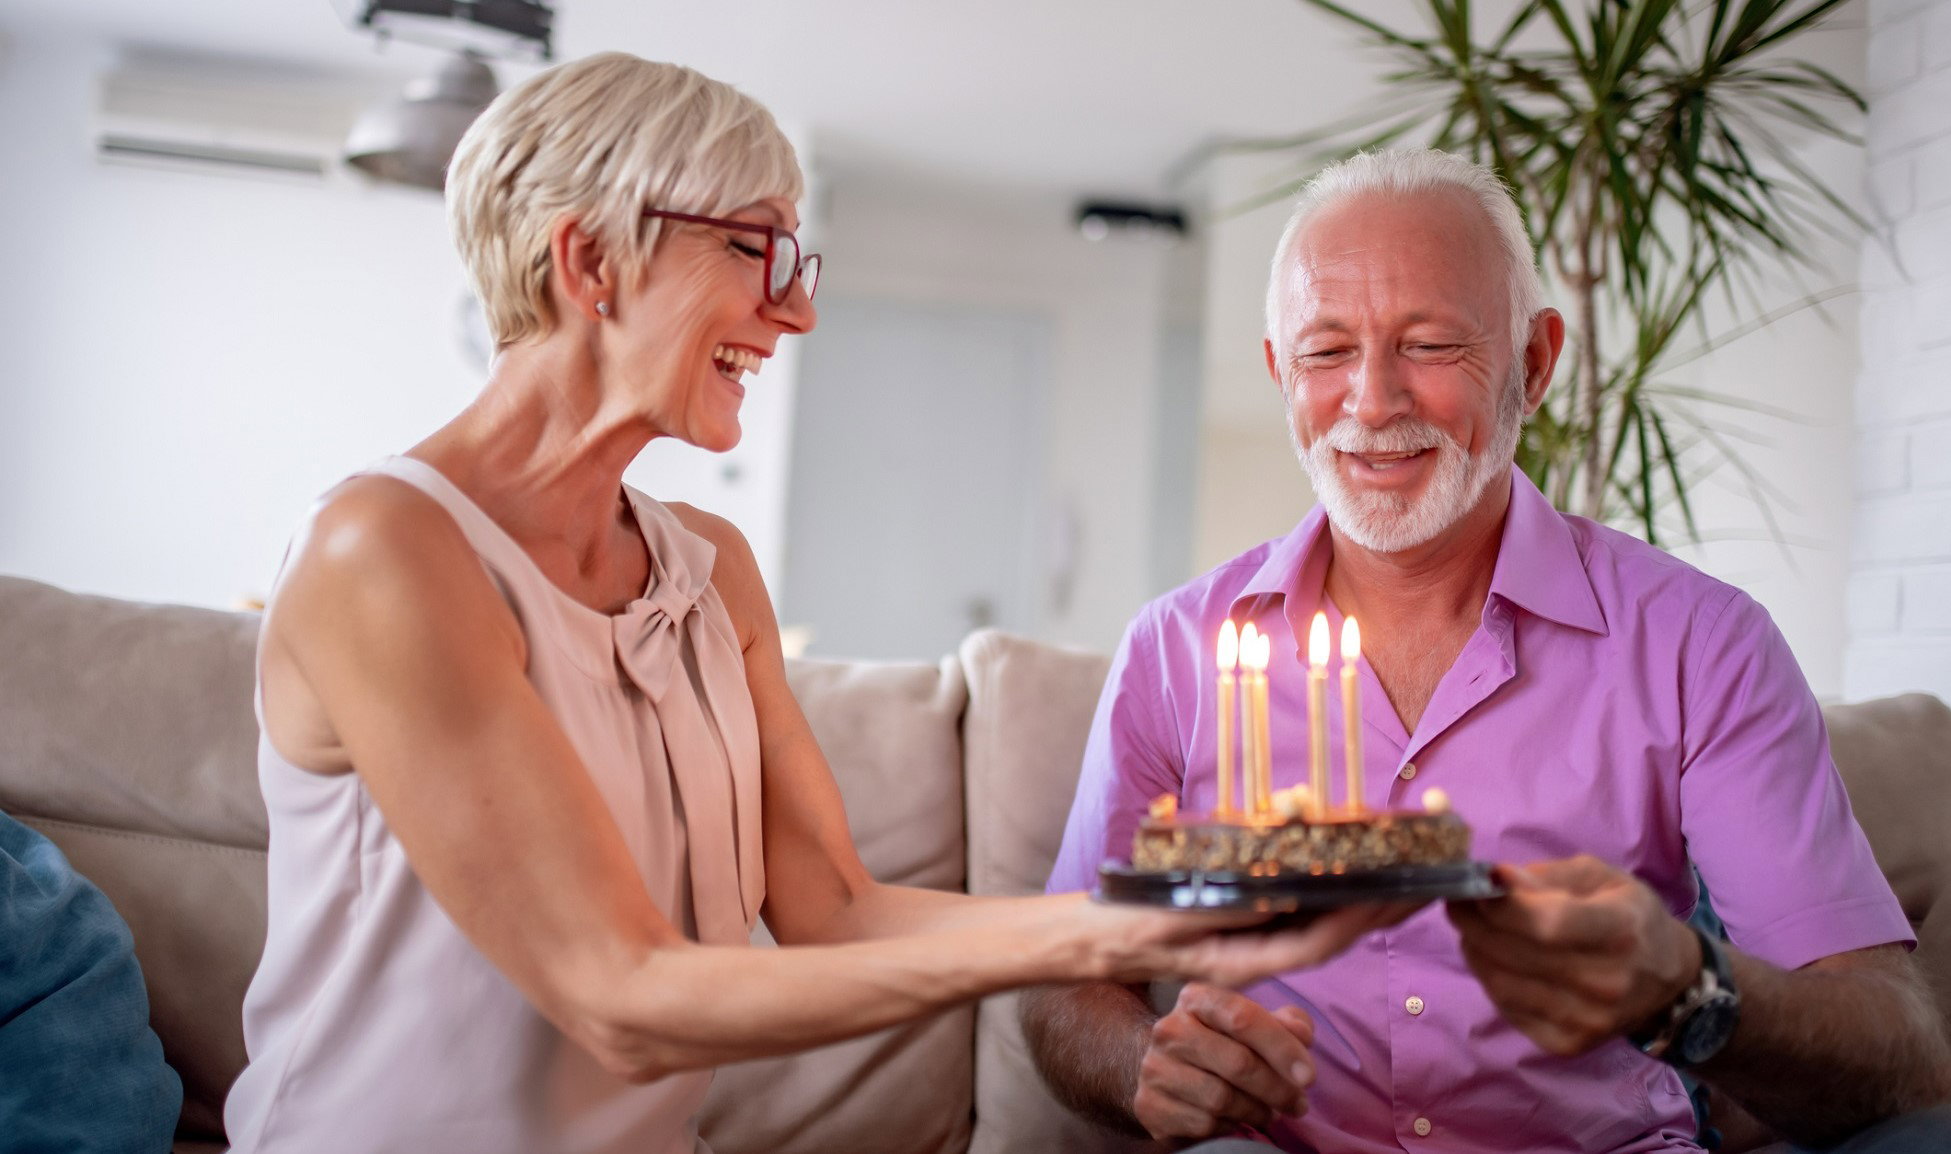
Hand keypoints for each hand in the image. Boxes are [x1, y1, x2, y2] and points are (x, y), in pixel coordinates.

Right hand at [1083, 898, 1425, 988]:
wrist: (1091, 940)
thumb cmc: (1126, 925)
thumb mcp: (1174, 917)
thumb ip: (1229, 909)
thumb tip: (1284, 894)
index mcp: (1246, 958)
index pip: (1319, 940)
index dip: (1362, 915)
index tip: (1400, 890)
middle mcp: (1257, 952)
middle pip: (1331, 931)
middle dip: (1379, 905)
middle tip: (1427, 877)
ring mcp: (1250, 939)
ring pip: (1317, 921)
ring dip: (1359, 896)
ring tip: (1401, 870)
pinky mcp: (1241, 924)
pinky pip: (1293, 910)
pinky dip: (1323, 889)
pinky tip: (1342, 869)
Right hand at [1131, 982, 1313, 1140]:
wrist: (1165, 1072)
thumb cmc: (1221, 1044)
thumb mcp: (1252, 1024)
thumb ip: (1284, 1023)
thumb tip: (1302, 1035)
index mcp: (1197, 999)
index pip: (1243, 1018)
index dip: (1282, 1048)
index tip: (1309, 1076)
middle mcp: (1170, 1030)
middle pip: (1238, 1063)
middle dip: (1278, 1089)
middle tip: (1299, 1104)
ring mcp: (1155, 1069)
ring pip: (1222, 1098)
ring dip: (1257, 1111)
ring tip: (1269, 1111)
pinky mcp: (1150, 1105)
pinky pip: (1204, 1123)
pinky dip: (1231, 1126)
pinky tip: (1237, 1119)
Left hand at [1446, 855, 1700, 1055]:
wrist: (1668, 978)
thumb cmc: (1629, 915)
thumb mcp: (1600, 878)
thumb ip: (1547, 877)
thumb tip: (1496, 878)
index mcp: (1620, 932)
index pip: (1546, 922)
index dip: (1502, 905)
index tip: (1476, 886)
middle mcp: (1607, 982)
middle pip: (1515, 952)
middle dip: (1474, 922)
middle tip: (1458, 903)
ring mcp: (1588, 1020)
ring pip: (1502, 982)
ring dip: (1474, 950)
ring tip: (1471, 928)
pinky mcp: (1569, 1044)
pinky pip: (1508, 1008)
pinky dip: (1490, 980)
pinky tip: (1492, 959)